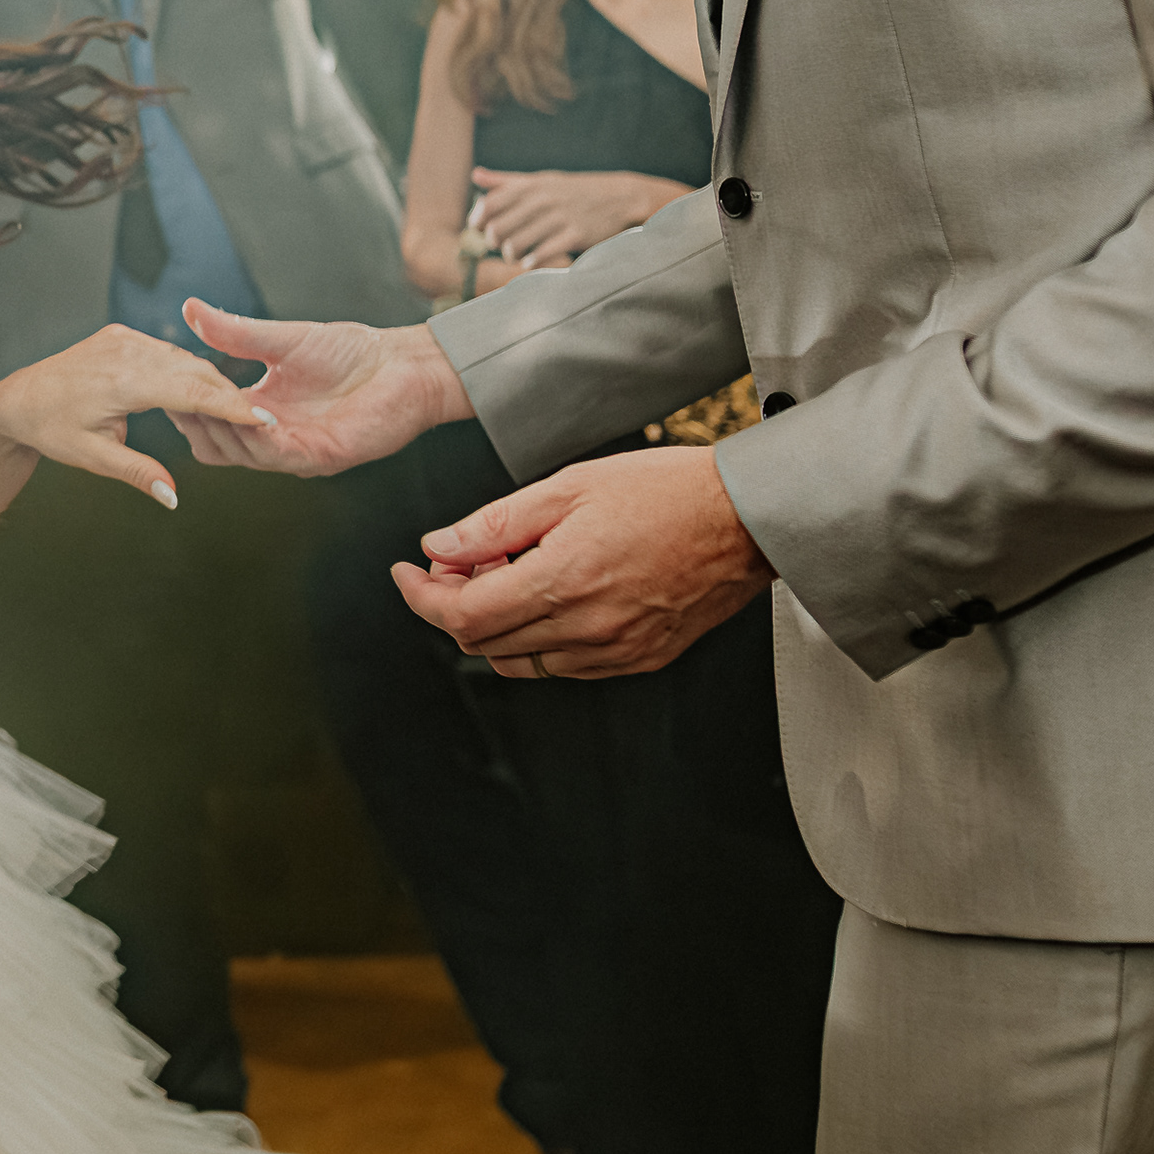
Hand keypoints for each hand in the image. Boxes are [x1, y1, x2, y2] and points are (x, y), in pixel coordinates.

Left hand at [0, 323, 264, 507]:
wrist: (17, 398)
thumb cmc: (50, 429)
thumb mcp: (91, 456)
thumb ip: (136, 472)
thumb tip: (173, 495)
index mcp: (120, 382)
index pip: (190, 391)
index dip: (230, 406)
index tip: (264, 419)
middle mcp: (124, 352)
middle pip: (194, 371)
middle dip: (229, 395)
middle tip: (263, 421)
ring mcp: (123, 339)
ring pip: (182, 359)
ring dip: (210, 382)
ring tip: (239, 410)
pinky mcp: (120, 336)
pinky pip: (165, 352)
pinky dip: (187, 371)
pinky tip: (203, 391)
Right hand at [172, 301, 470, 473]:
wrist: (402, 364)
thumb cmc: (352, 351)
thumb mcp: (282, 339)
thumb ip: (235, 332)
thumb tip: (190, 309)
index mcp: (260, 410)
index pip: (209, 416)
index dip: (185, 401)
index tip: (162, 378)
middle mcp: (272, 436)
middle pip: (214, 444)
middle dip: (193, 421)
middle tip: (175, 395)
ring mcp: (295, 450)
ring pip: (239, 454)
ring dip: (221, 430)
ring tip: (204, 404)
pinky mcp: (320, 457)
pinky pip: (278, 455)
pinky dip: (260, 438)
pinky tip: (251, 416)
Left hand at [391, 442, 771, 677]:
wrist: (746, 519)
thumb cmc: (664, 490)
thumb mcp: (568, 487)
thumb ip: (495, 524)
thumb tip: (438, 548)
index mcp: (563, 581)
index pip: (461, 615)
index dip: (421, 597)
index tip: (407, 572)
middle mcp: (587, 629)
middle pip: (482, 644)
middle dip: (452, 604)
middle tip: (457, 561)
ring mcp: (615, 651)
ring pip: (519, 661)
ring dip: (494, 624)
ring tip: (507, 571)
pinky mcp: (639, 659)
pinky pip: (563, 665)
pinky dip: (536, 638)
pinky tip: (546, 594)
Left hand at [467, 167, 686, 273]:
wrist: (619, 198)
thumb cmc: (572, 191)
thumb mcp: (540, 181)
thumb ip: (506, 181)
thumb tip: (475, 174)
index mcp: (531, 185)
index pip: (489, 204)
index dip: (477, 220)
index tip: (479, 229)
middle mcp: (543, 200)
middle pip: (498, 228)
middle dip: (493, 242)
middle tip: (500, 245)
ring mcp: (560, 217)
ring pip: (517, 244)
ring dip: (511, 255)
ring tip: (516, 255)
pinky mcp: (575, 234)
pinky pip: (542, 254)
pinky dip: (531, 262)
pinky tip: (531, 262)